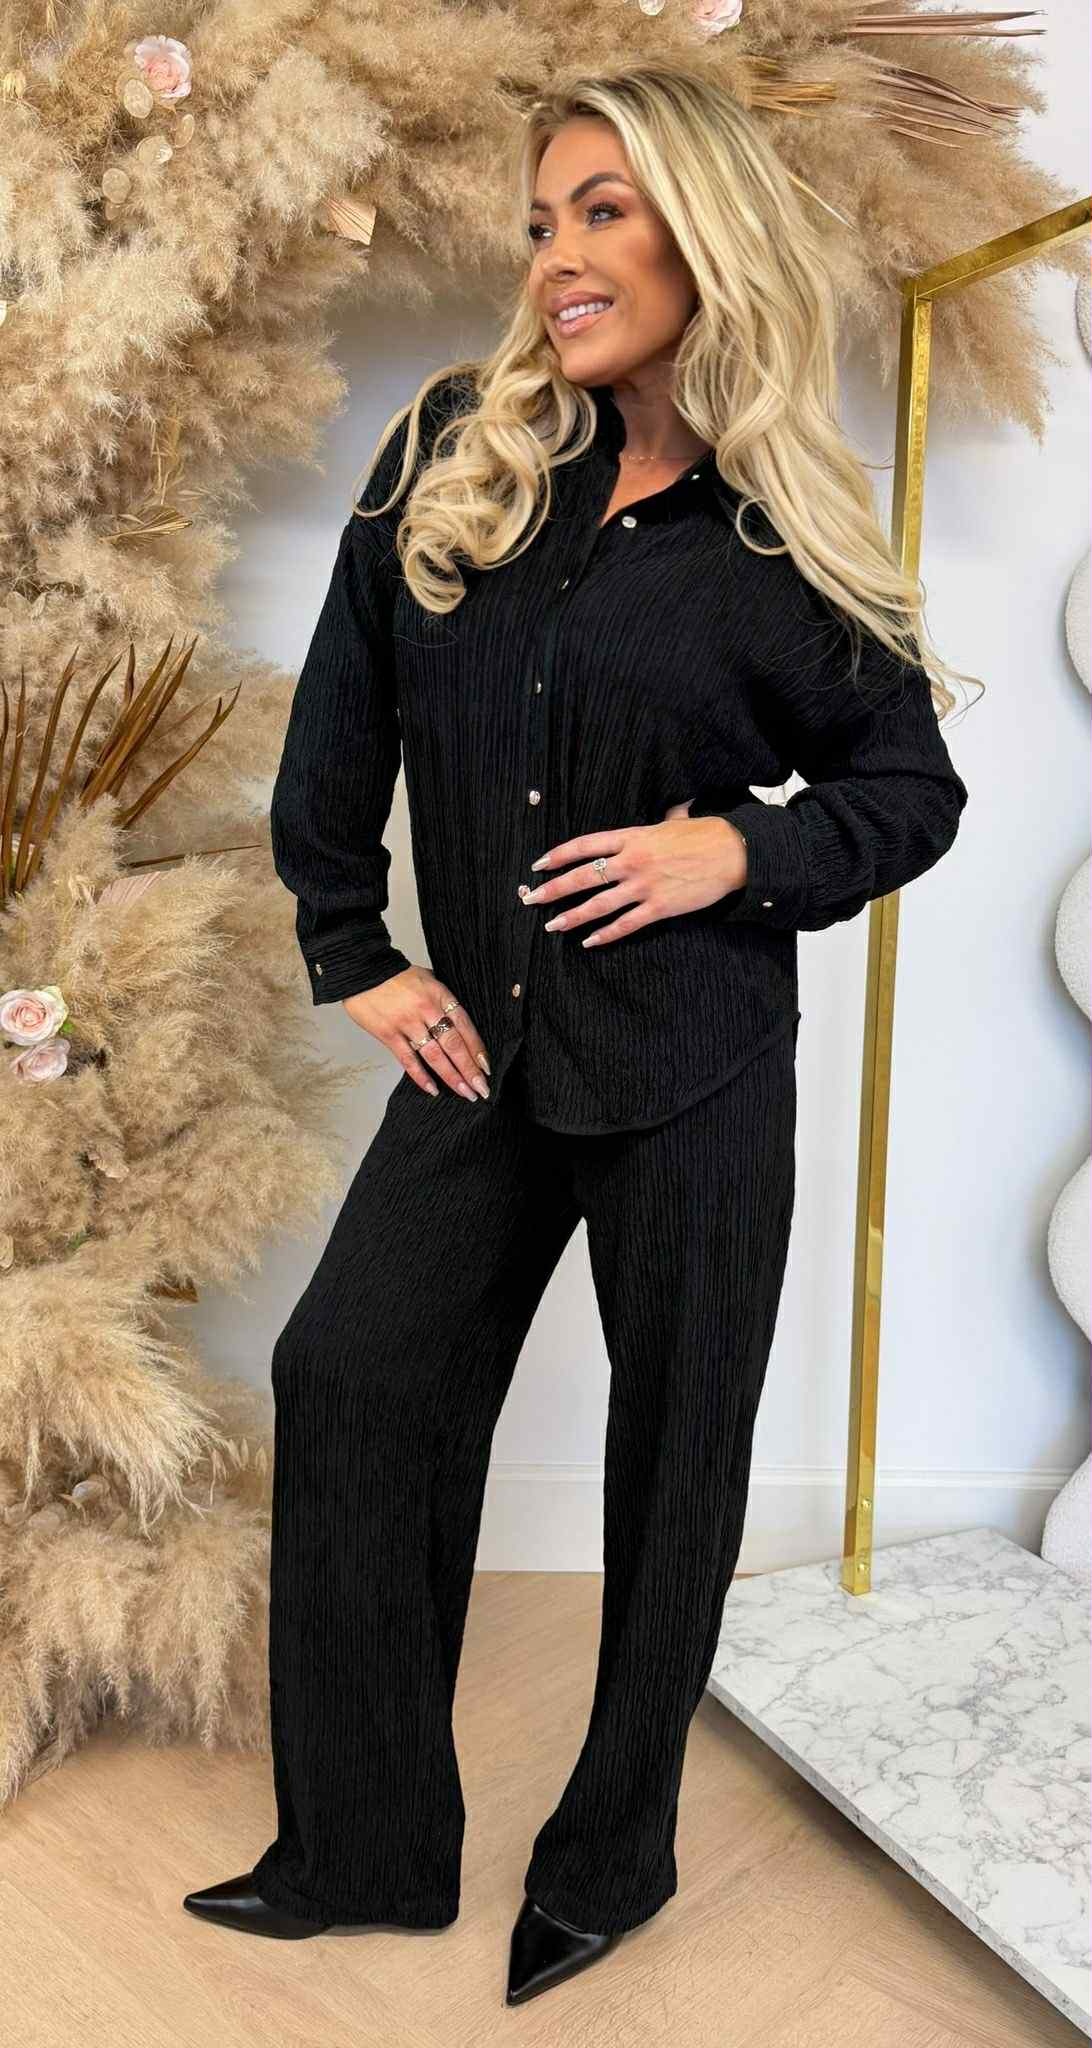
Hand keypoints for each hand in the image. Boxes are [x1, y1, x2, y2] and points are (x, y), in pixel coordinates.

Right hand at [341, 965, 491, 1101]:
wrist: (362, 970)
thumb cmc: (395, 974)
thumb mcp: (427, 977)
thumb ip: (442, 997)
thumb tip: (456, 1014)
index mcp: (440, 995)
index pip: (465, 1025)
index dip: (477, 1048)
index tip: (486, 1067)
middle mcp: (427, 1010)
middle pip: (453, 1044)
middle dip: (469, 1069)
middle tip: (481, 1089)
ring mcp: (407, 1023)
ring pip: (434, 1055)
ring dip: (451, 1077)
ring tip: (465, 1092)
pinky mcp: (388, 1034)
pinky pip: (408, 1059)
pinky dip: (421, 1076)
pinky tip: (433, 1089)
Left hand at [521, 797, 747, 946]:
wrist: (732, 852)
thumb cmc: (706, 835)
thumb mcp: (676, 821)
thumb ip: (664, 820)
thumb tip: (672, 810)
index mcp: (632, 837)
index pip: (585, 845)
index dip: (558, 855)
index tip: (539, 865)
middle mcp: (631, 861)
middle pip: (583, 876)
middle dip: (554, 889)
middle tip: (532, 898)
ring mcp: (644, 886)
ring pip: (598, 904)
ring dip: (572, 916)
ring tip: (552, 925)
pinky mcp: (658, 907)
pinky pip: (625, 925)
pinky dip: (606, 935)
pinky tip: (589, 942)